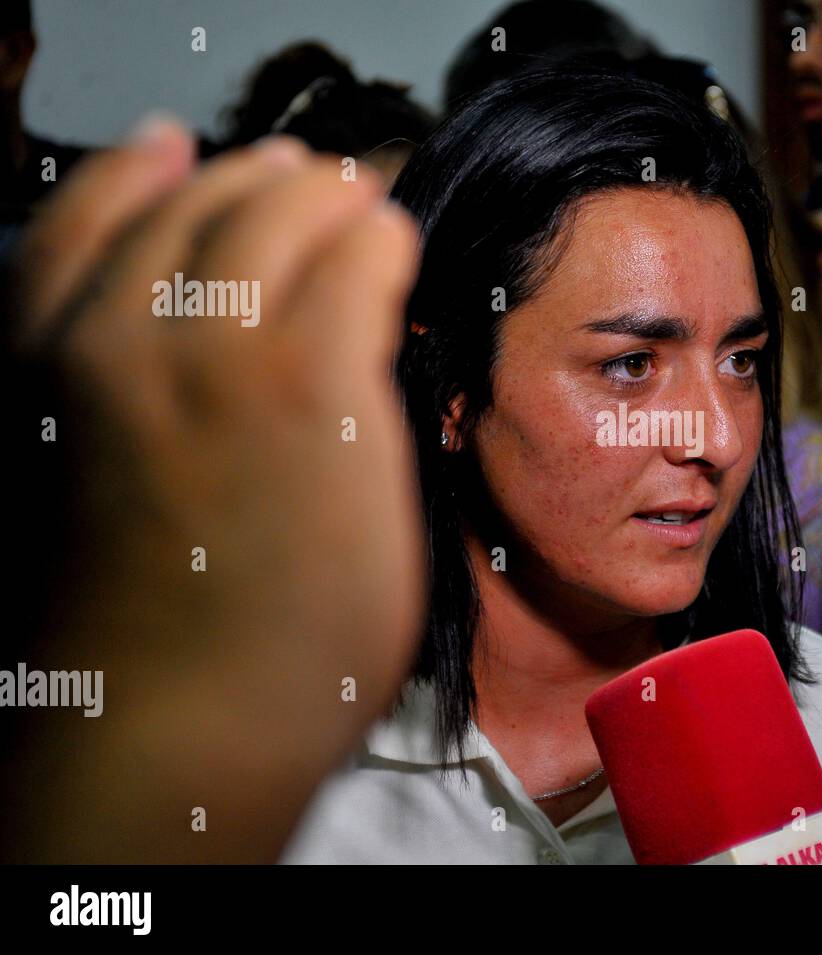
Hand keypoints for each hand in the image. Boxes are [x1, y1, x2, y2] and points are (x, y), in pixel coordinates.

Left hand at [3, 117, 425, 861]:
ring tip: (277, 169)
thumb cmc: (303, 645)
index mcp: (308, 381)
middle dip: (326, 190)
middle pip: (275, 202)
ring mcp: (109, 343)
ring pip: (182, 198)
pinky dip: (122, 178)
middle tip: (354, 197)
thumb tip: (365, 317)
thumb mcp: (393, 517)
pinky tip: (161, 150)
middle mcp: (202, 338)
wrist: (172, 716)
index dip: (391, 231)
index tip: (400, 236)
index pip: (362, 243)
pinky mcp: (44, 364)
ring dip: (242, 175)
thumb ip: (373, 393)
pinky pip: (75, 229)